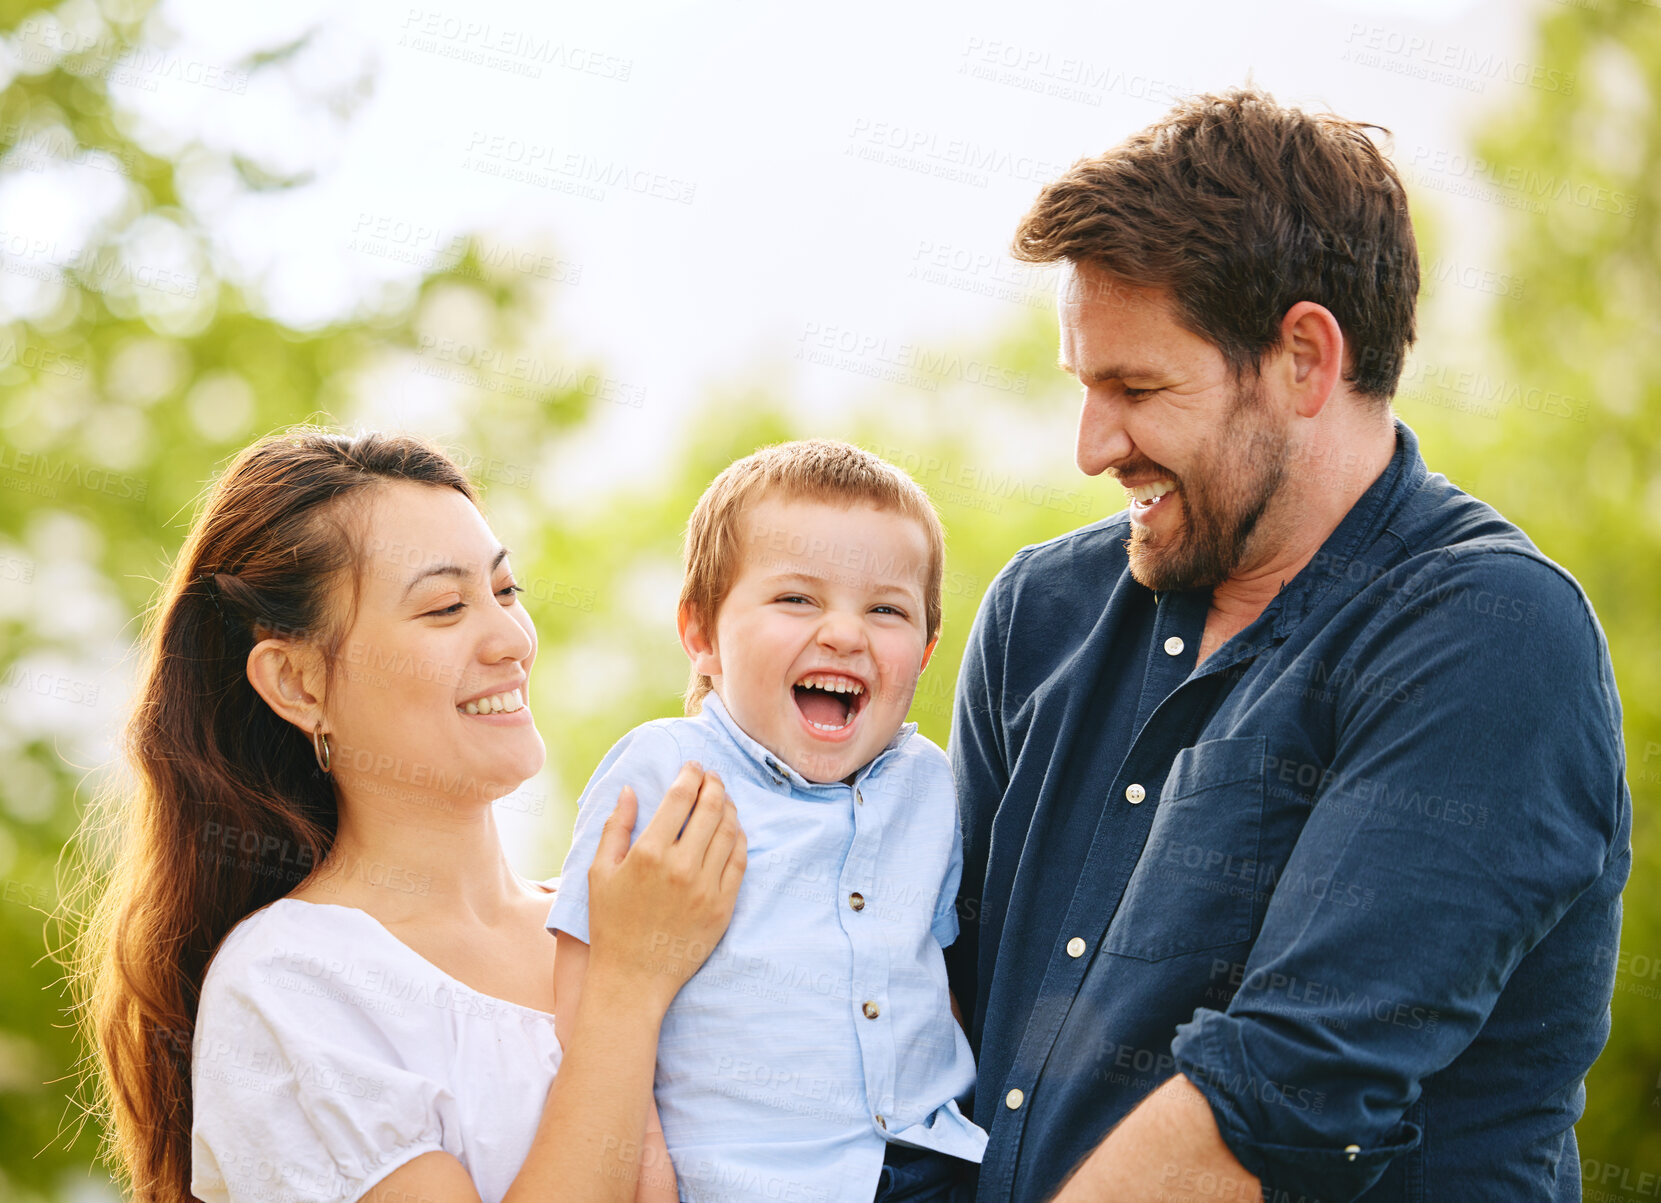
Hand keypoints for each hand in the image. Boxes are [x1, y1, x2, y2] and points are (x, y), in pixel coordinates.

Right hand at [585, 761, 745, 1009]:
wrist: (634, 977)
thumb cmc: (611, 924)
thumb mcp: (599, 873)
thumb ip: (616, 828)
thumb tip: (629, 790)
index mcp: (649, 854)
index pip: (680, 799)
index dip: (690, 776)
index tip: (693, 766)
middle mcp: (682, 867)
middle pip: (711, 809)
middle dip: (714, 784)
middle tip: (712, 776)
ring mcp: (707, 887)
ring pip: (730, 832)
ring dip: (729, 807)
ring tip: (723, 798)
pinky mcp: (723, 906)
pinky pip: (740, 861)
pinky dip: (739, 838)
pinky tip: (733, 829)